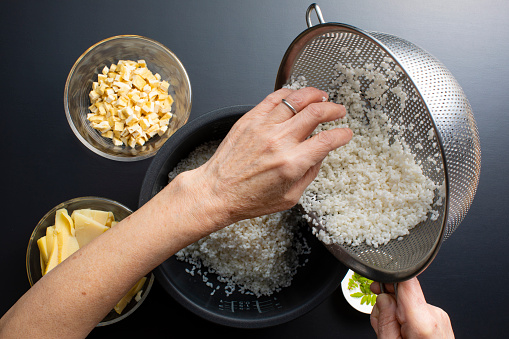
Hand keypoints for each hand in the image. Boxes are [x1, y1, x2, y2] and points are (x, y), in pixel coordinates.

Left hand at [188, 87, 351, 229]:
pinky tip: (296, 95)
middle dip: (334, 109)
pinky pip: (274, 98)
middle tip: (339, 110)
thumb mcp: (289, 197)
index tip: (345, 133)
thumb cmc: (249, 198)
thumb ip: (309, 174)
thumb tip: (320, 155)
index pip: (327, 140)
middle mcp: (278, 142)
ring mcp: (263, 128)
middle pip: (316, 113)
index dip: (342, 134)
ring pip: (296, 99)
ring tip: (322, 97)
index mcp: (291, 163)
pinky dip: (290, 93)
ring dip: (315, 95)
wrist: (217, 191)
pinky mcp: (250, 120)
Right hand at [370, 277, 453, 338]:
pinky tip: (403, 332)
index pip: (407, 281)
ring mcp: (439, 317)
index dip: (388, 280)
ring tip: (394, 333)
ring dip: (396, 313)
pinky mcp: (439, 320)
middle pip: (402, 293)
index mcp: (423, 321)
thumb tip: (383, 298)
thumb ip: (384, 319)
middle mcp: (435, 315)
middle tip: (383, 322)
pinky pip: (416, 310)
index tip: (378, 285)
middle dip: (388, 304)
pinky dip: (406, 319)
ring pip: (408, 302)